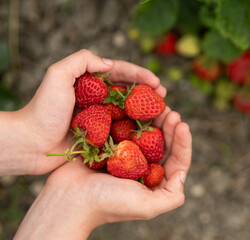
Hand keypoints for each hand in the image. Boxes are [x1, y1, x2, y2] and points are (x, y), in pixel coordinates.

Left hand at [0, 49, 165, 174]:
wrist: (30, 143)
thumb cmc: (43, 110)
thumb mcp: (58, 75)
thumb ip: (82, 61)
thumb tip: (110, 64)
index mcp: (89, 81)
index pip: (119, 72)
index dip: (139, 75)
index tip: (156, 81)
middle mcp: (97, 98)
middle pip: (128, 90)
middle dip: (147, 91)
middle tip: (163, 96)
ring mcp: (100, 117)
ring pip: (128, 109)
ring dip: (145, 110)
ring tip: (161, 112)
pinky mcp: (100, 135)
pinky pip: (122, 129)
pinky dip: (136, 128)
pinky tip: (148, 131)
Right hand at [14, 109, 191, 239]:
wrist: (69, 198)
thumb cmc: (107, 204)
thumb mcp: (146, 206)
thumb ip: (171, 196)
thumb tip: (182, 174)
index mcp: (155, 181)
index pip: (177, 159)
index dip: (183, 142)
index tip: (182, 124)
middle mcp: (144, 168)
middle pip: (164, 144)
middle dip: (170, 126)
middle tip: (171, 111)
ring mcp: (127, 156)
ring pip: (147, 133)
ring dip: (155, 119)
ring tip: (159, 105)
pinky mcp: (111, 146)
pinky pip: (126, 128)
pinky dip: (133, 117)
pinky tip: (136, 106)